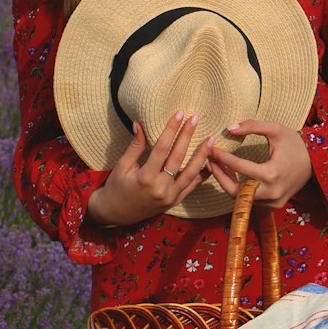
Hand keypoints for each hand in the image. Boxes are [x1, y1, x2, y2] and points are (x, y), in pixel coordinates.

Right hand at [86, 111, 211, 227]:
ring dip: (201, 156)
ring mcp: (169, 197)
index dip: (171, 129)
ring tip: (211, 140)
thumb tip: (139, 123)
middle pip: (178, 158)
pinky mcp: (174, 202)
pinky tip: (211, 162)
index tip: (179, 113)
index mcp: (145, 178)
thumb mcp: (122, 166)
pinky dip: (201, 175)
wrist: (116, 214)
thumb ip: (135, 146)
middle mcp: (160, 188)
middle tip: (195, 118)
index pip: (161, 148)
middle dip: (187, 136)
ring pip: (190, 174)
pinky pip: (191, 187)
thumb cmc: (117, 187)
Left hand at [207, 119, 312, 208]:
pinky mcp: (274, 206)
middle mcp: (271, 192)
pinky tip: (231, 175)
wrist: (315, 164)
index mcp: (272, 173)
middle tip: (208, 161)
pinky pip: (251, 201)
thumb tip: (229, 128)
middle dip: (219, 176)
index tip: (211, 148)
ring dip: (227, 183)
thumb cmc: (294, 144)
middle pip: (236, 190)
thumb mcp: (275, 129)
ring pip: (242, 199)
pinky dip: (239, 190)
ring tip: (217, 166)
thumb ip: (252, 126)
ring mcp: (273, 202)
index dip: (223, 158)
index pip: (239, 167)